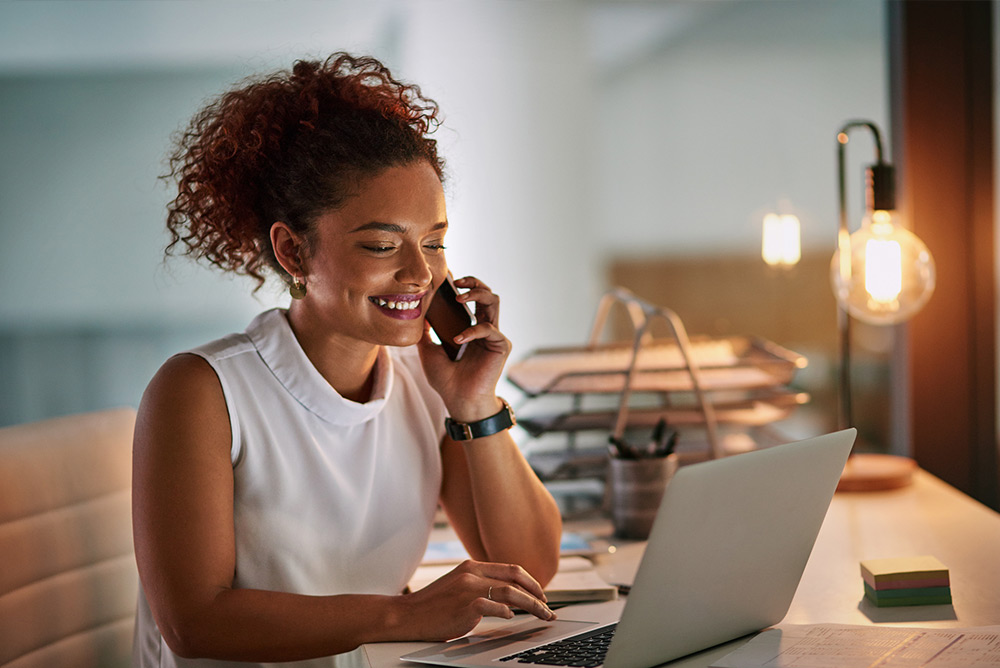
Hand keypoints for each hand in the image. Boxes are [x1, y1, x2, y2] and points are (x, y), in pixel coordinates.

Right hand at [397, 560, 555, 641]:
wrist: (407, 616)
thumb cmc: (433, 606)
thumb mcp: (457, 585)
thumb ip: (479, 584)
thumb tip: (507, 598)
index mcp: (472, 566)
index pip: (510, 568)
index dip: (530, 581)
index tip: (540, 593)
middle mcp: (472, 573)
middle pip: (515, 577)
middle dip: (536, 592)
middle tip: (547, 605)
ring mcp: (469, 588)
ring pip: (510, 593)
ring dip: (531, 605)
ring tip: (542, 615)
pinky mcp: (465, 605)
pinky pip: (494, 606)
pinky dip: (506, 612)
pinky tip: (512, 618)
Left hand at [418, 276, 511, 421]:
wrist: (459, 401)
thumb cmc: (447, 381)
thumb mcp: (428, 352)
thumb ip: (426, 332)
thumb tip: (417, 312)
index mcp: (471, 328)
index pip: (471, 298)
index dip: (463, 284)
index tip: (447, 277)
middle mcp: (485, 328)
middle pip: (486, 293)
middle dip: (473, 282)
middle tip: (455, 282)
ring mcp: (494, 336)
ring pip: (494, 301)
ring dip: (477, 293)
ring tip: (458, 297)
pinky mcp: (501, 346)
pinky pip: (489, 328)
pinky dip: (473, 330)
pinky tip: (459, 339)